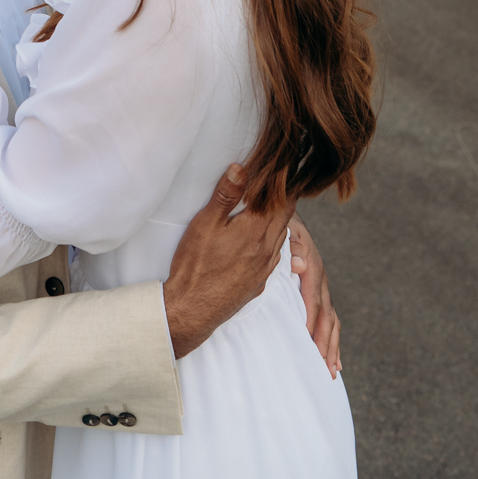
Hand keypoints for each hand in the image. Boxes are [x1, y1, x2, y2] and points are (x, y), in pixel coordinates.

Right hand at [162, 166, 293, 359]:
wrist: (192, 310)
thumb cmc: (196, 265)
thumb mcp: (205, 223)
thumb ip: (225, 195)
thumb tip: (241, 168)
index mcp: (256, 231)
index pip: (281, 201)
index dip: (284, 184)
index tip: (285, 170)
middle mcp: (267, 250)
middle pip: (284, 218)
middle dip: (284, 198)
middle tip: (280, 183)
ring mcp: (264, 269)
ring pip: (281, 237)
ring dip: (279, 220)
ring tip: (272, 206)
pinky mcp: (258, 283)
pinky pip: (274, 257)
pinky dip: (273, 241)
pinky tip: (262, 239)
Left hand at [289, 212, 340, 377]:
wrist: (287, 218)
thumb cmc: (282, 227)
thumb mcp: (286, 230)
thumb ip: (292, 246)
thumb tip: (301, 264)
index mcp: (312, 267)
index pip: (313, 299)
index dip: (310, 320)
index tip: (306, 342)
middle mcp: (321, 279)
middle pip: (326, 316)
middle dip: (326, 343)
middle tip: (325, 369)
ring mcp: (323, 287)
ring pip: (331, 321)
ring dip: (332, 347)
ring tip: (332, 371)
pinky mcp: (320, 292)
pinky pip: (330, 320)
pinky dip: (332, 341)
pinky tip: (335, 362)